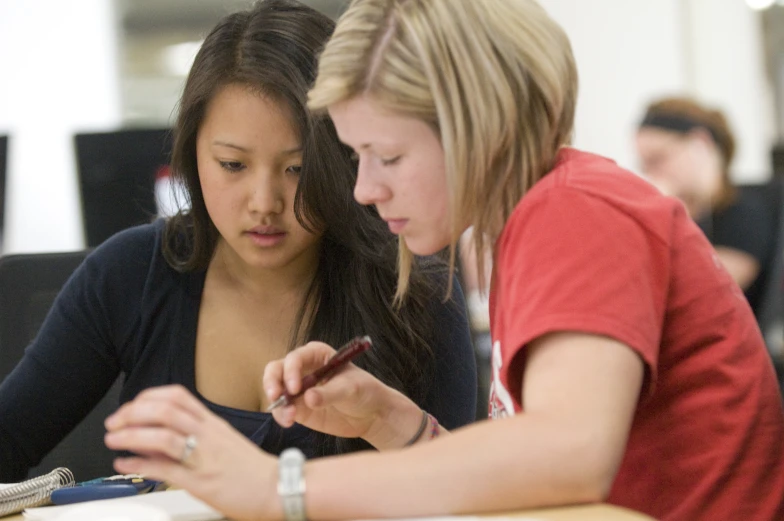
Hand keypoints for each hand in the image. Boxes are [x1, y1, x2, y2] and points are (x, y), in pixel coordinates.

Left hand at [104, 385, 277, 520]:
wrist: (278, 488)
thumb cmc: (252, 470)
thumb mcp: (224, 443)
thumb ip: (194, 437)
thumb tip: (160, 438)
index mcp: (213, 423)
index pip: (177, 396)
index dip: (148, 397)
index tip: (132, 406)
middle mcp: (208, 434)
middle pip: (165, 410)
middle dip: (133, 413)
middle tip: (115, 422)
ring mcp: (204, 456)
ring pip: (162, 435)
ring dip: (131, 435)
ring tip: (114, 439)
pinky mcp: (200, 481)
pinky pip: (165, 468)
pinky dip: (140, 464)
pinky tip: (125, 464)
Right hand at [263, 341, 422, 449]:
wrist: (372, 414)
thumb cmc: (365, 391)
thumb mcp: (351, 388)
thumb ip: (329, 393)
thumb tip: (308, 398)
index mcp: (317, 354)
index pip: (295, 358)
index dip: (291, 371)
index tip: (295, 388)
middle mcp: (303, 368)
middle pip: (277, 369)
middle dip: (273, 382)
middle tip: (277, 396)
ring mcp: (299, 389)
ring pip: (276, 390)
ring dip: (277, 403)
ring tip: (290, 417)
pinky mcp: (299, 408)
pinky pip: (282, 409)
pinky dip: (281, 415)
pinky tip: (289, 422)